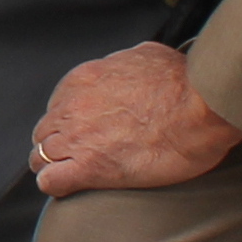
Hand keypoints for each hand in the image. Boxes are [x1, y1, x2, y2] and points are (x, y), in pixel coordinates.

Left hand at [27, 42, 241, 196]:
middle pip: (45, 131)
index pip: (57, 104)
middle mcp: (72, 106)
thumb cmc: (185, 81)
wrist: (201, 106)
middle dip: (57, 143)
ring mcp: (77, 137)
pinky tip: (71, 187)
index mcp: (83, 79)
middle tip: (78, 154)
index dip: (69, 120)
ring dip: (53, 165)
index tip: (84, 129)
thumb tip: (128, 66)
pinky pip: (50, 181)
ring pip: (40, 156)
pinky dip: (56, 185)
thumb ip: (125, 62)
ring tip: (72, 174)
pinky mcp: (89, 167)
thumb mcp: (148, 54)